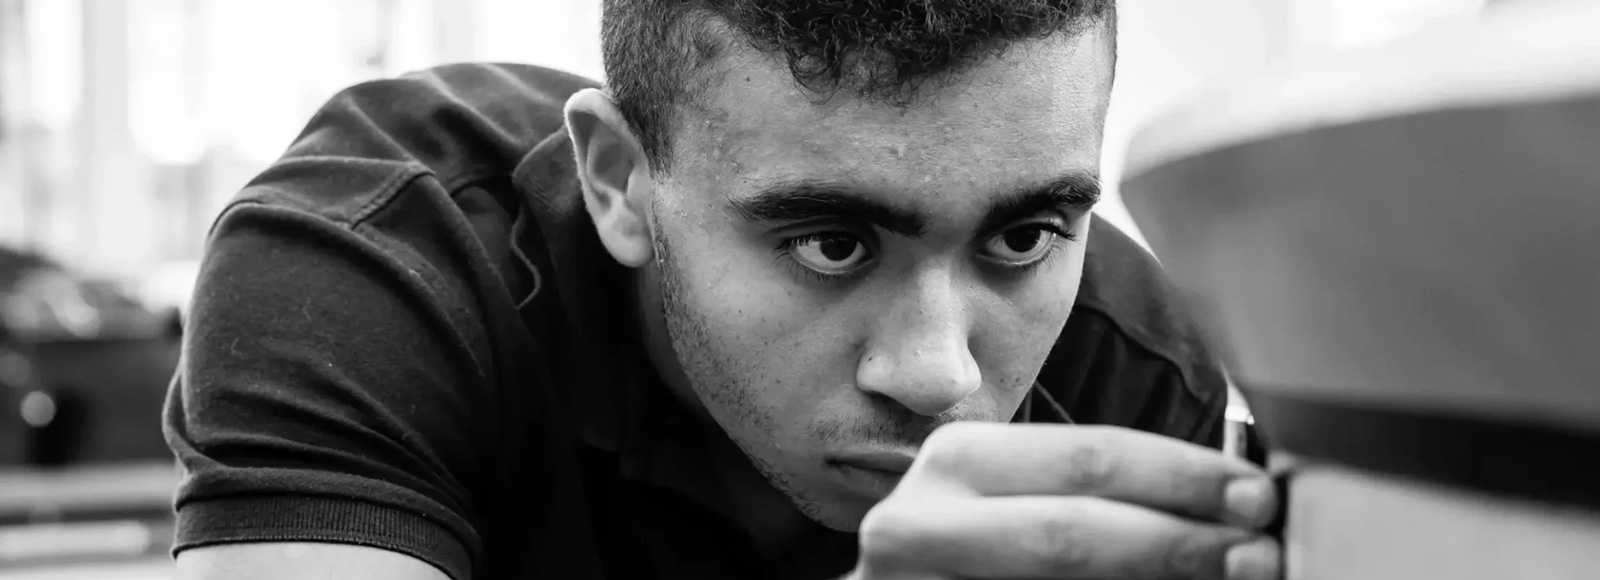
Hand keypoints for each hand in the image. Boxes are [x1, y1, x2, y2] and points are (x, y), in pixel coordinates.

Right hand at [849, 423, 1281, 579]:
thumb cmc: (974, 551)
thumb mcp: (1019, 500)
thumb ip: (1098, 495)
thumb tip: (1228, 509)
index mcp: (958, 462)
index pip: (1087, 457)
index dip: (1181, 475)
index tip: (1256, 493)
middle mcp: (919, 521)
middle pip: (1071, 531)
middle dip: (1177, 540)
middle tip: (1258, 553)